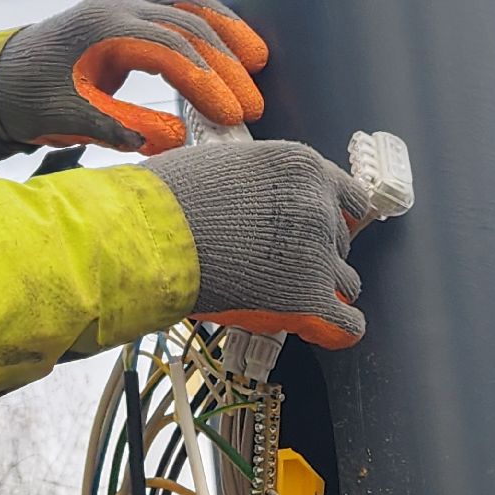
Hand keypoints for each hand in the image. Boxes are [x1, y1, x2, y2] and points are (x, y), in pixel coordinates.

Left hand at [0, 0, 268, 152]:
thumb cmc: (29, 100)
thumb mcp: (71, 119)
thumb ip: (123, 126)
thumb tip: (180, 141)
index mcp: (100, 29)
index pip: (169, 49)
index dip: (205, 82)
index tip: (233, 114)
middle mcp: (114, 6)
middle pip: (186, 23)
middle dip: (224, 63)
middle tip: (253, 104)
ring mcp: (119, 4)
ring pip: (185, 2)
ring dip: (224, 28)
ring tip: (259, 60)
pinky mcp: (124, 12)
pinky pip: (174, 6)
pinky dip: (206, 22)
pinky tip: (230, 47)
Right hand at [143, 140, 370, 348]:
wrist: (146, 237)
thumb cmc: (167, 200)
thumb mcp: (226, 166)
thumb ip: (263, 183)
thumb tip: (266, 204)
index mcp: (301, 168)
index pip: (349, 198)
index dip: (328, 218)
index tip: (312, 232)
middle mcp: (317, 205)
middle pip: (340, 241)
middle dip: (313, 253)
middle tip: (272, 263)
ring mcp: (316, 253)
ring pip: (345, 282)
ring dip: (319, 288)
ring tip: (278, 293)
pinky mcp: (308, 299)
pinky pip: (346, 325)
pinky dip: (333, 328)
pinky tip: (313, 326)